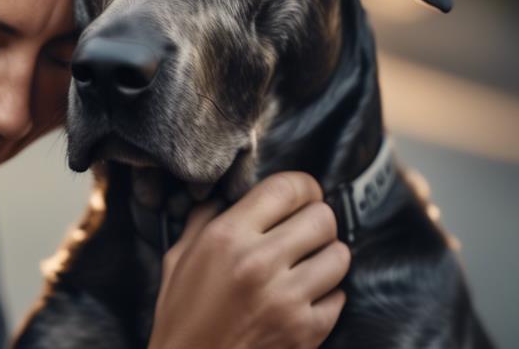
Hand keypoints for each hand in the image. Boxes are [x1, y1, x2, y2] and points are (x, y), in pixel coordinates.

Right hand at [149, 171, 349, 348]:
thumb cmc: (181, 315)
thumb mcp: (178, 258)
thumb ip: (204, 219)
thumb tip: (226, 194)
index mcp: (227, 238)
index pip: (287, 188)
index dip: (303, 187)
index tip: (303, 195)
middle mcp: (259, 264)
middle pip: (322, 217)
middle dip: (317, 220)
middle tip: (305, 231)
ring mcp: (286, 300)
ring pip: (340, 255)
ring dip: (327, 256)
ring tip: (307, 263)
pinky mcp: (306, 331)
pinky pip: (339, 297)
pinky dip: (327, 295)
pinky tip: (304, 297)